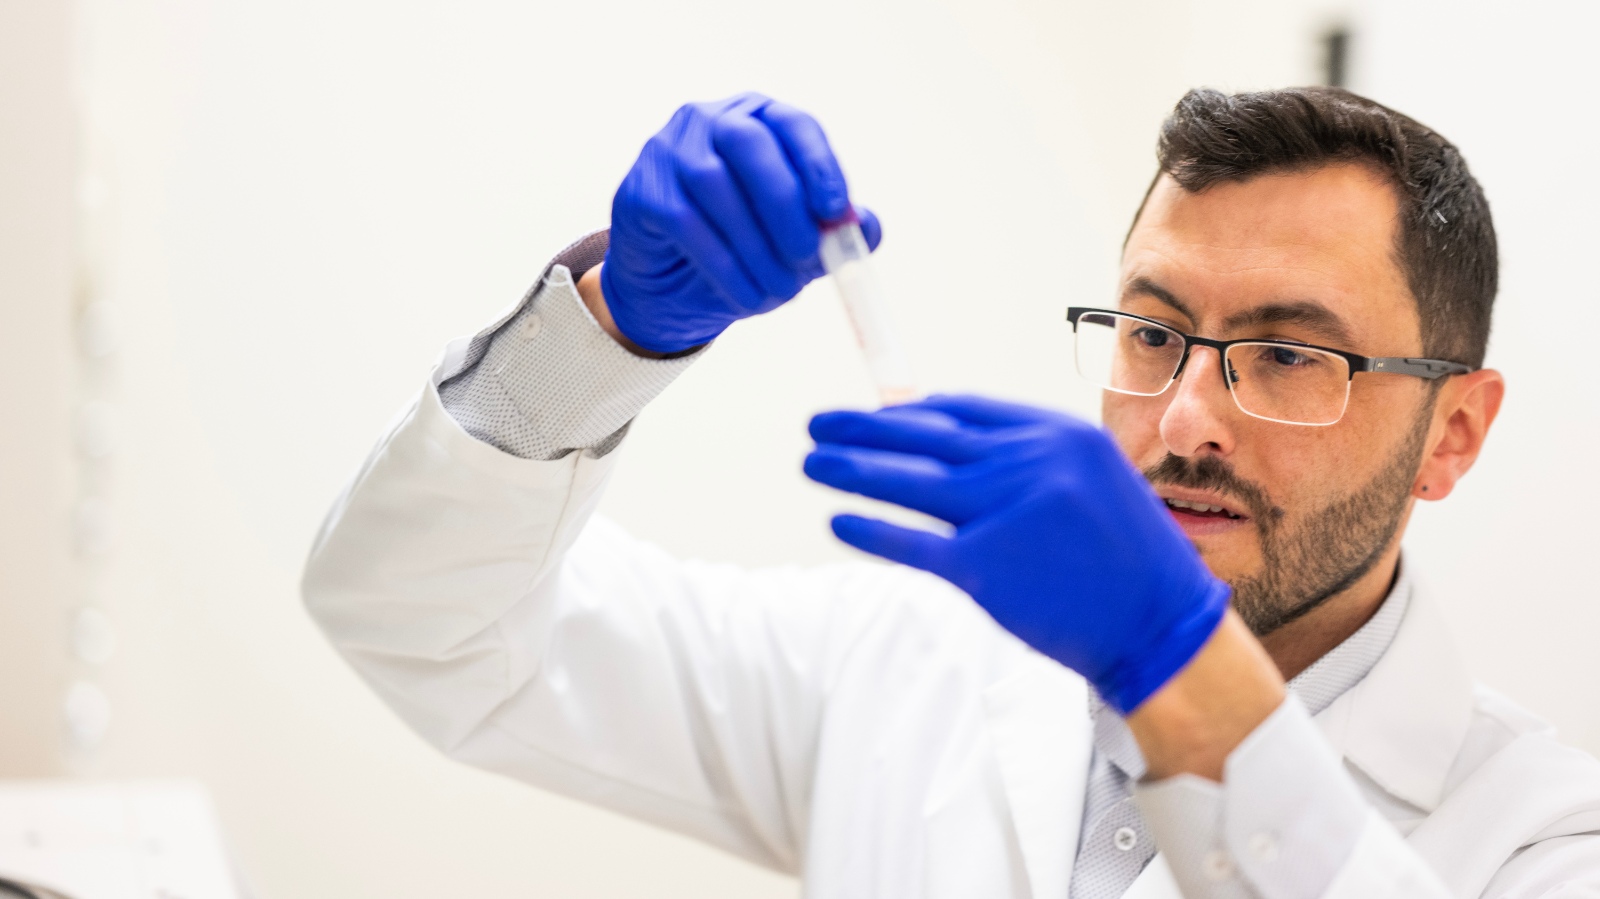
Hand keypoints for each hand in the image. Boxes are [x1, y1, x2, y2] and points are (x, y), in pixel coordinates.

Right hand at [601, 93, 881, 353]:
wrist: (671, 285)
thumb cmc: (741, 248)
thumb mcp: (794, 241)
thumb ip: (832, 231)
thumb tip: (868, 229)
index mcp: (758, 119)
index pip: (794, 124)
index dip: (819, 166)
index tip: (838, 213)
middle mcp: (709, 121)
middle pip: (751, 145)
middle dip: (786, 204)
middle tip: (808, 257)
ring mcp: (668, 151)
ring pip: (716, 187)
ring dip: (756, 247)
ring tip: (782, 292)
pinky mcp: (642, 191)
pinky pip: (687, 225)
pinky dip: (725, 267)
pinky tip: (746, 298)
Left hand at [803, 395, 1229, 713]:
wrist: (1162, 625)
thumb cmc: (1129, 558)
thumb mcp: (1094, 481)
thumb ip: (1030, 460)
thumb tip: (956, 448)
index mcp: (1057, 435)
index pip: (964, 409)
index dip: (911, 411)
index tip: (876, 412)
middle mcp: (1028, 463)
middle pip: (925, 437)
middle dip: (863, 428)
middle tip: (818, 422)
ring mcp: (1004, 513)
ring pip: (907, 481)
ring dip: (851, 469)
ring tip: (811, 462)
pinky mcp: (985, 568)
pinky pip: (911, 543)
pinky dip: (868, 531)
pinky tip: (838, 522)